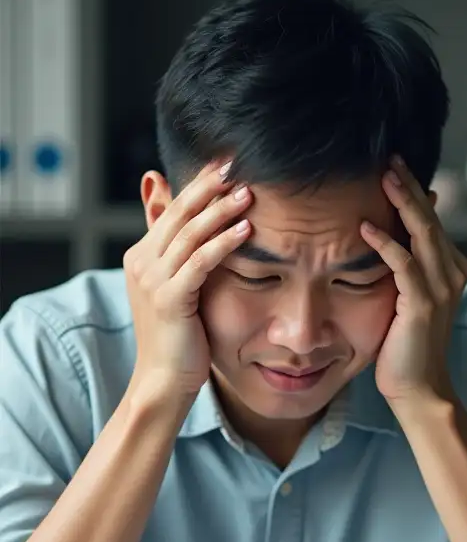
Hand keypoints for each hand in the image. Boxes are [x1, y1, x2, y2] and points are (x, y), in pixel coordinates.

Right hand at [124, 160, 252, 406]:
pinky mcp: (169, 299)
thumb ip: (181, 252)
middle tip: (238, 164)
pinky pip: (200, 263)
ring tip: (249, 192)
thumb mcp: (179, 286)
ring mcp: (152, 280)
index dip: (199, 184)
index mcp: (143, 255)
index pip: (173, 208)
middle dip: (209, 187)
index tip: (227, 162)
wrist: (163, 379)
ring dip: (221, 211)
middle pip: (179, 213)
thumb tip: (183, 222)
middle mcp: (142, 262)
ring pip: (189, 234)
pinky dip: (223, 243)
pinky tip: (246, 230)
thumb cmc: (180, 334)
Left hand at [360, 156, 466, 405]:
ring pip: (423, 234)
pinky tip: (367, 227)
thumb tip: (389, 234)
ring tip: (384, 177)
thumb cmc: (406, 346)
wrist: (419, 388)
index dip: (415, 192)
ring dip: (403, 203)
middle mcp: (452, 274)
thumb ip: (405, 266)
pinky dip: (386, 244)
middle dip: (410, 186)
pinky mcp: (423, 304)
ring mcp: (441, 288)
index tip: (394, 166)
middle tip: (390, 158)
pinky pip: (404, 265)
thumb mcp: (408, 298)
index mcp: (451, 269)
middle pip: (430, 219)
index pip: (432, 221)